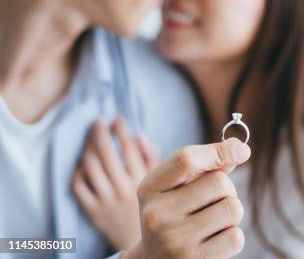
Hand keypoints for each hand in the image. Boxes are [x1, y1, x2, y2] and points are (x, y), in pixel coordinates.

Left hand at [72, 118, 158, 250]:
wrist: (147, 246)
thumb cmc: (156, 206)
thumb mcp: (163, 182)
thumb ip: (152, 158)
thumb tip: (139, 136)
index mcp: (145, 180)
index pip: (130, 147)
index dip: (121, 130)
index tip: (117, 119)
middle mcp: (125, 189)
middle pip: (106, 154)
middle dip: (100, 133)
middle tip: (98, 122)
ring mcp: (108, 201)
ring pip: (91, 168)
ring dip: (88, 148)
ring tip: (90, 139)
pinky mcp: (94, 212)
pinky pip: (79, 188)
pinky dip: (78, 172)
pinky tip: (82, 164)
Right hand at [123, 138, 250, 258]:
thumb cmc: (175, 214)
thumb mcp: (178, 186)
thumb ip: (206, 164)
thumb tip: (239, 147)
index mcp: (150, 188)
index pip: (186, 159)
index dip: (220, 151)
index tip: (242, 150)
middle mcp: (157, 214)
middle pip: (219, 182)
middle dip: (227, 188)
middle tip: (214, 202)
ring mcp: (174, 240)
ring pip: (232, 208)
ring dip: (232, 212)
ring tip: (215, 221)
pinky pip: (236, 237)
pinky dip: (233, 236)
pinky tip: (214, 240)